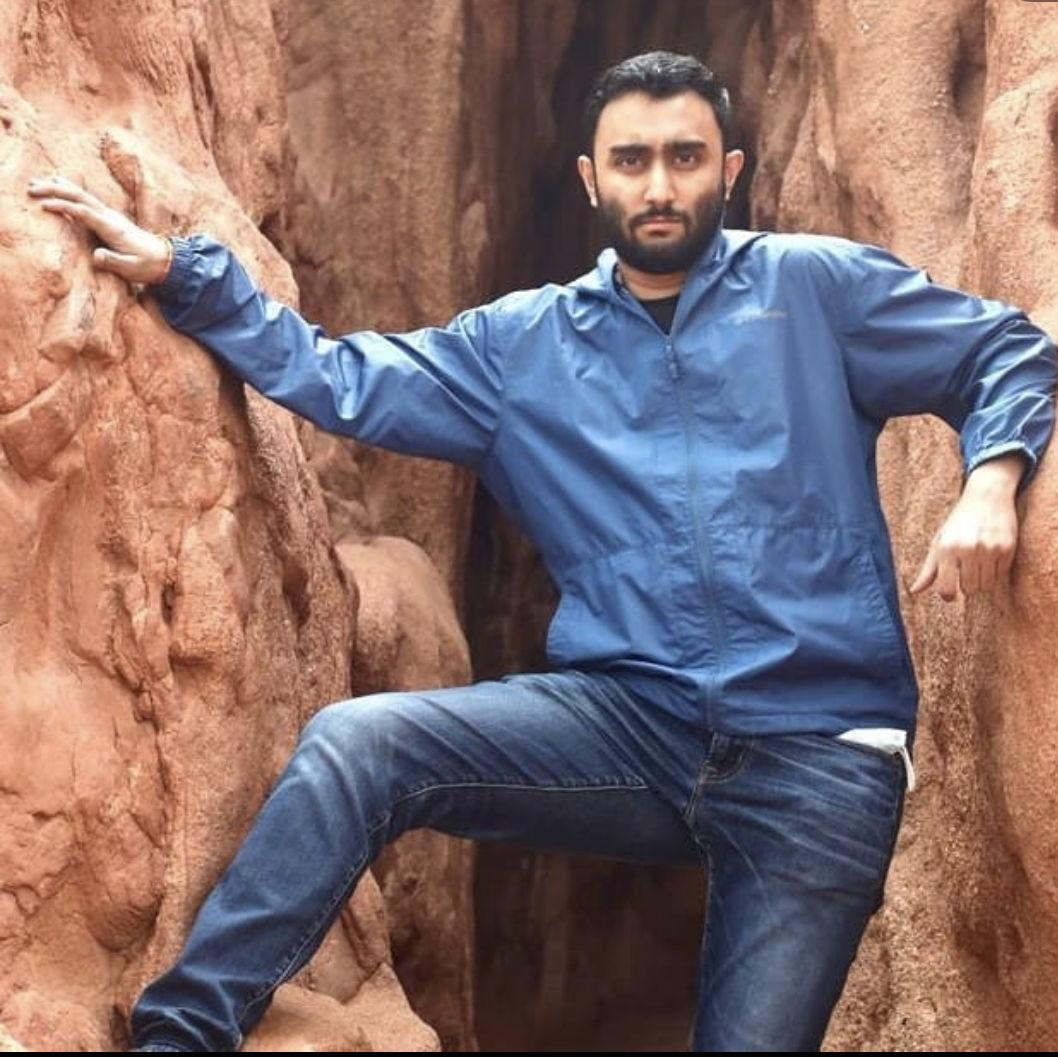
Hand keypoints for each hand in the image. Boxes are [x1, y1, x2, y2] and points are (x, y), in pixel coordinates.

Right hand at [26, 174, 171, 284]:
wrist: (164, 259)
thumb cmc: (147, 266)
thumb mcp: (131, 268)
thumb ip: (114, 262)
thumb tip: (96, 256)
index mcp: (113, 228)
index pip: (84, 212)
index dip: (65, 207)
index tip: (45, 205)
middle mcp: (110, 217)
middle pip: (79, 197)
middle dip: (55, 191)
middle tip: (32, 188)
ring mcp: (109, 215)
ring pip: (81, 195)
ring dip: (59, 186)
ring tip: (37, 181)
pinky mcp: (108, 217)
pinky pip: (85, 200)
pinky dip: (70, 190)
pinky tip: (59, 184)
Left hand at [908, 456, 1022, 599]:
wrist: (986, 497)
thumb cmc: (958, 523)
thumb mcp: (939, 542)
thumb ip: (928, 570)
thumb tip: (914, 591)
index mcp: (946, 549)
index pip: (946, 588)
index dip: (948, 595)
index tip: (949, 593)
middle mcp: (967, 549)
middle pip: (970, 590)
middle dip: (966, 585)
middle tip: (965, 571)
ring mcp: (989, 549)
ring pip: (986, 586)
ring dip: (981, 581)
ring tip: (977, 566)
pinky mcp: (1007, 548)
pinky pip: (1001, 575)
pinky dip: (995, 572)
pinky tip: (990, 558)